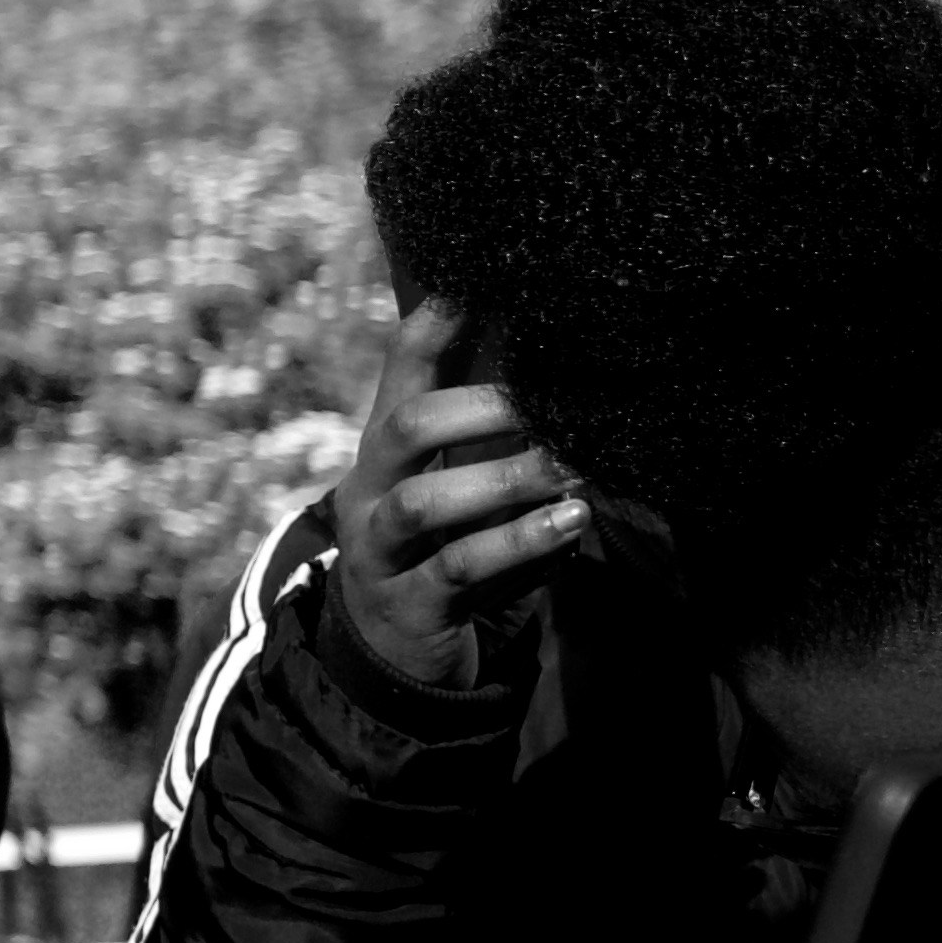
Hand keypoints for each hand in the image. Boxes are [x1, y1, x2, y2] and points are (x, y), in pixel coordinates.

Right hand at [328, 302, 580, 689]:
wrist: (395, 654)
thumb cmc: (445, 551)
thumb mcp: (459, 490)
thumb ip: (490, 443)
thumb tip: (568, 379)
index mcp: (383, 455)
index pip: (398, 378)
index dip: (430, 331)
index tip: (471, 287)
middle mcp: (370, 493)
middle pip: (404, 428)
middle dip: (479, 406)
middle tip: (548, 402)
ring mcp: (380, 550)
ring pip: (426, 501)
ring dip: (506, 479)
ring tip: (572, 471)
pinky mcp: (408, 605)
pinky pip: (459, 568)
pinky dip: (520, 543)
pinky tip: (570, 524)